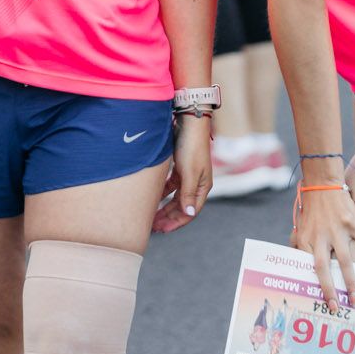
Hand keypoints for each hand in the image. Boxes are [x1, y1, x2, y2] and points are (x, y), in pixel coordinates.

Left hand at [151, 113, 212, 232]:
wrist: (188, 123)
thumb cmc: (191, 147)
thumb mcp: (189, 172)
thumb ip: (188, 194)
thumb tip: (189, 214)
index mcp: (202, 187)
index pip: (189, 212)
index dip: (176, 223)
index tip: (162, 230)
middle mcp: (196, 184)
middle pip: (181, 207)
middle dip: (168, 218)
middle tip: (154, 228)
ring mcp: (188, 176)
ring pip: (175, 198)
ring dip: (164, 207)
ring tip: (152, 216)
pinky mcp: (180, 168)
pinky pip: (170, 186)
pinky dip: (162, 193)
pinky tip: (152, 197)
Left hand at [292, 170, 354, 313]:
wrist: (322, 183)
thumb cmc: (311, 209)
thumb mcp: (299, 228)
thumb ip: (298, 247)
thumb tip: (297, 267)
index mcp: (305, 239)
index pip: (307, 267)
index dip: (312, 285)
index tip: (318, 301)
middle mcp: (320, 237)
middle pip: (324, 268)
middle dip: (330, 289)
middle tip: (336, 307)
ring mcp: (338, 230)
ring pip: (346, 260)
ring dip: (351, 281)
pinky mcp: (353, 222)